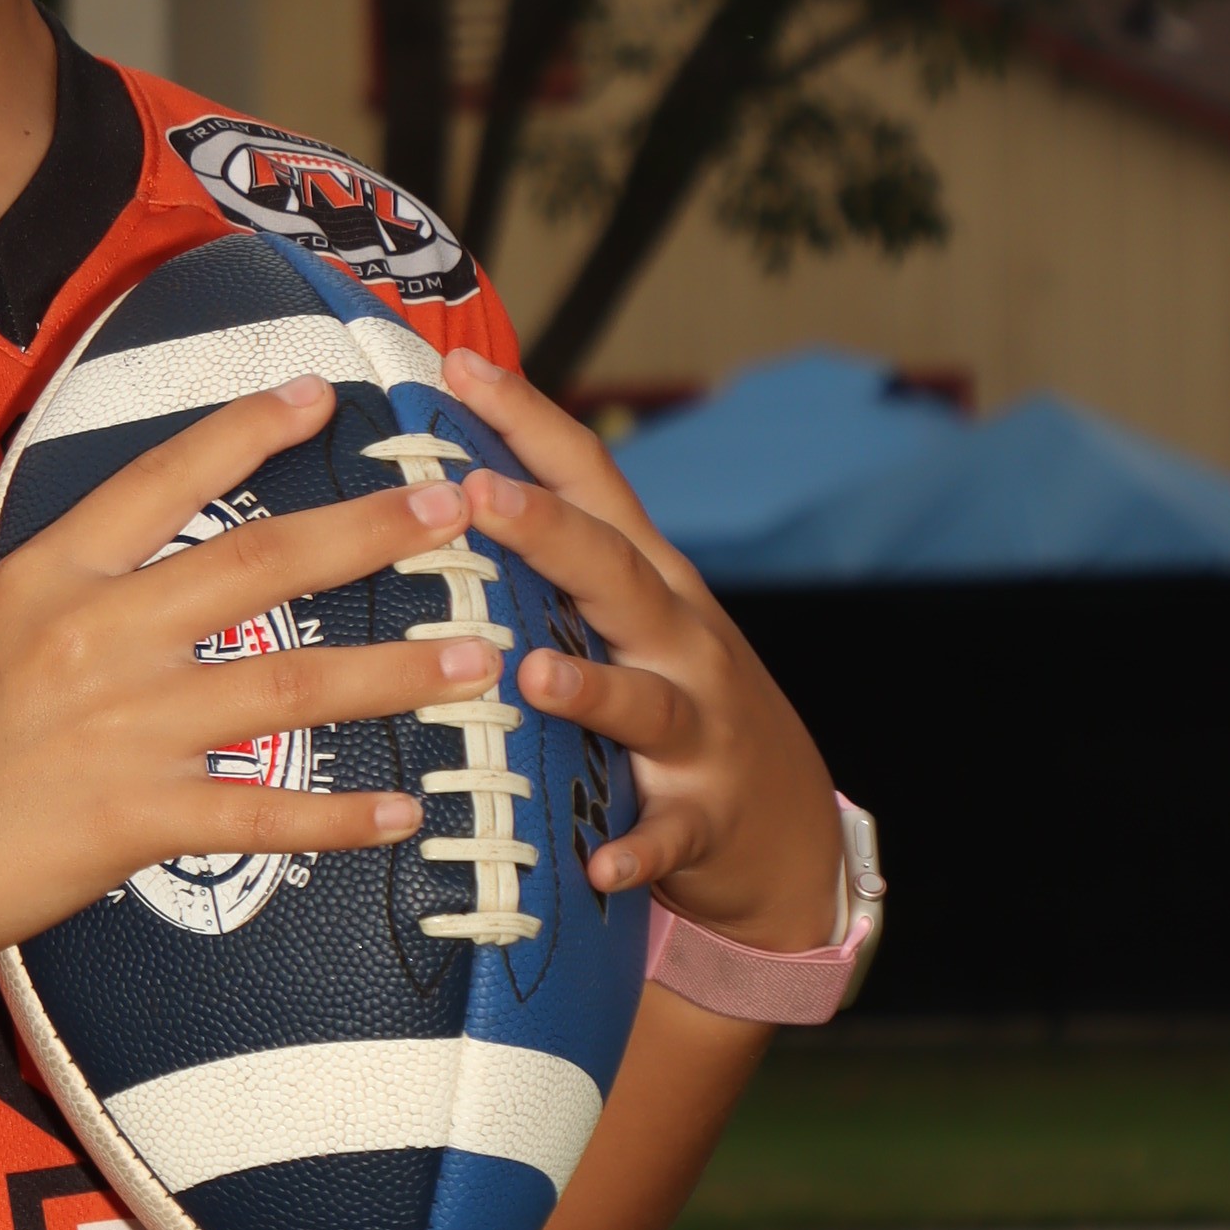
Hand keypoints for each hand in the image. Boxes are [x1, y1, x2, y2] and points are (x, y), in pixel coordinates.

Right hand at [0, 377, 451, 993]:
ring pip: (293, 685)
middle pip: (266, 563)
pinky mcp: (139, 820)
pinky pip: (265, 817)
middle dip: (376, 528)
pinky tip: (407, 814)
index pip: (164, 477)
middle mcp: (103, 636)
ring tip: (483, 656)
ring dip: (398, 669)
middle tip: (462, 505)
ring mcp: (128, 728)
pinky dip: (342, 818)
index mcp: (48, 576)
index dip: (250, 429)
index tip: (325, 396)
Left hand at [423, 343, 842, 951]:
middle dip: (547, 530)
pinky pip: (667, 835)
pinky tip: (601, 863)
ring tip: (532, 673)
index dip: (528, 420)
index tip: (459, 366)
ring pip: (643, 701)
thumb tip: (444, 482)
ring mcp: (698, 728)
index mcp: (647, 582)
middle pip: (613, 572)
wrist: (785, 828)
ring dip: (590, 685)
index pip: (591, 482)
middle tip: (475, 495)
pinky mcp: (703, 818)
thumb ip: (557, 562)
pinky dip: (637, 849)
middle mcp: (678, 640)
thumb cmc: (676, 701)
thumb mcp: (631, 619)